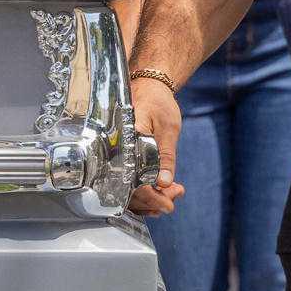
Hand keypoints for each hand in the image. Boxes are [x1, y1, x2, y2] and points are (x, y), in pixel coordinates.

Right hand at [128, 75, 185, 216]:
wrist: (149, 87)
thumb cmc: (157, 102)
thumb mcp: (168, 129)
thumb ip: (165, 157)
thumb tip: (163, 183)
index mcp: (125, 143)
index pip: (132, 181)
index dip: (150, 197)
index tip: (168, 204)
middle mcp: (116, 152)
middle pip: (129, 191)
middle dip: (154, 200)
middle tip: (174, 197)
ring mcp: (117, 157)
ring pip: (128, 190)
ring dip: (151, 198)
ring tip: (172, 194)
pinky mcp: (122, 158)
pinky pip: (129, 183)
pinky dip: (145, 191)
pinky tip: (161, 190)